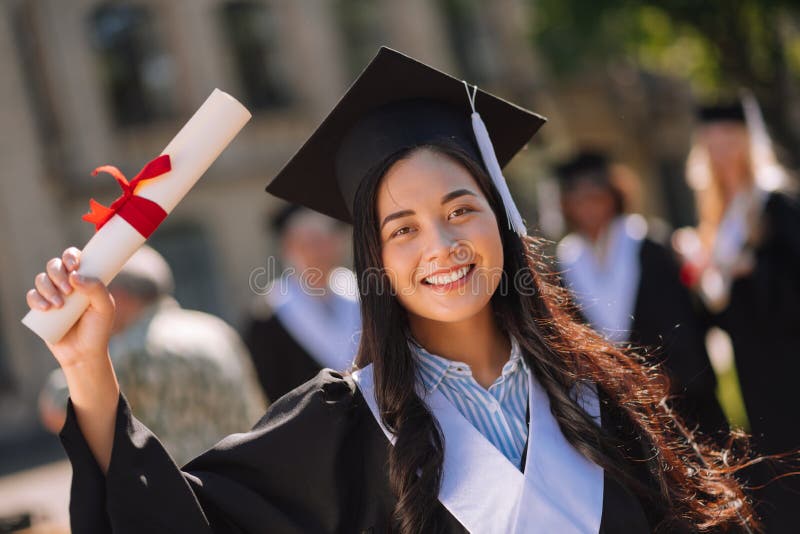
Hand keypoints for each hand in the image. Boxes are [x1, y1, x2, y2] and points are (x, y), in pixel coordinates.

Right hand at [26, 247, 115, 368]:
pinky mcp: (41, 308)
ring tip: (59, 305)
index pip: (74, 258)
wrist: (83, 353)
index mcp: (84, 279)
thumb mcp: (105, 308)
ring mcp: (53, 295)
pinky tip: (46, 308)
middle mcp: (68, 284)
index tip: (74, 266)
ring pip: (42, 279)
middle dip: (58, 274)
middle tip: (68, 291)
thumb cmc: (98, 329)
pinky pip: (32, 296)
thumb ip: (96, 289)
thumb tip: (75, 275)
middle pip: (55, 265)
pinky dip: (36, 299)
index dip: (70, 256)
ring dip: (48, 288)